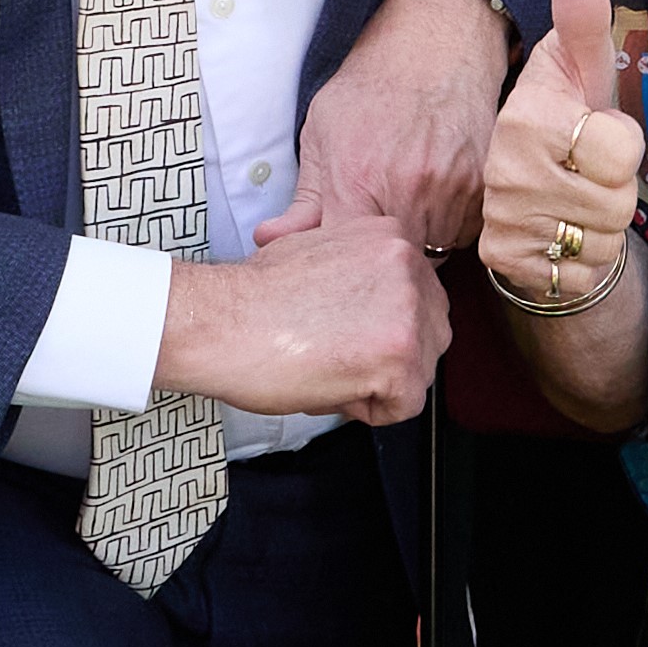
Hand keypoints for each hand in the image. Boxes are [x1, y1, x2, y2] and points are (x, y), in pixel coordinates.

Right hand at [153, 218, 445, 423]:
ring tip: (326, 364)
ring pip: (419, 372)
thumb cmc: (253, 297)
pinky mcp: (399, 358)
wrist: (217, 321)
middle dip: (387, 357)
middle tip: (334, 351)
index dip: (380, 326)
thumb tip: (378, 302)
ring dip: (375, 382)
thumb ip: (363, 272)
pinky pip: (402, 407)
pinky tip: (327, 382)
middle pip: (430, 335)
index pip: (420, 298)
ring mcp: (407, 312)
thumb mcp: (320, 253)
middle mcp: (408, 266)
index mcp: (391, 237)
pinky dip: (365, 409)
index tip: (346, 330)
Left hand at [272, 0, 505, 257]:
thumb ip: (302, 201)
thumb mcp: (321, 135)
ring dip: (418, 239)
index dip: (343, 261)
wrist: (436, 46)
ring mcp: (449, 191)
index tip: (343, 251)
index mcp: (356, 182)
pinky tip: (435, 191)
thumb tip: (268, 242)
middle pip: (392, 262)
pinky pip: (463, 234)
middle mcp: (406, 191)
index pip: (346, 259)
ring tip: (406, 199)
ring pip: (433, 253)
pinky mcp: (481, 188)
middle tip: (376, 221)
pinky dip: (449, 224)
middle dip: (380, 253)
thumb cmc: (371, 88)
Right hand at [476, 0, 646, 311]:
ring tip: (577, 206)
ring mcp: (502, 220)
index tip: (595, 134)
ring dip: (603, 230)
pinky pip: (581, 275)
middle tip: (590, 176)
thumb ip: (585, 22)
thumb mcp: (585, 72)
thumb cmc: (570, 122)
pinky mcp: (504, 262)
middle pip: (616, 201)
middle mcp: (506, 171)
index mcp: (526, 117)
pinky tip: (563, 239)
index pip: (619, 149)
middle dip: (617, 192)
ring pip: (601, 242)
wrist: (532, 197)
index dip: (623, 146)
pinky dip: (584, 265)